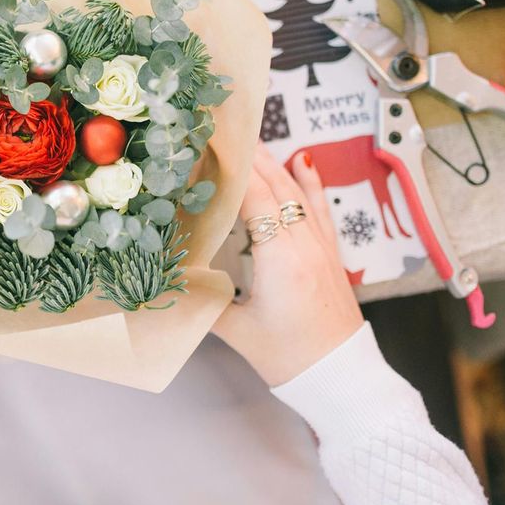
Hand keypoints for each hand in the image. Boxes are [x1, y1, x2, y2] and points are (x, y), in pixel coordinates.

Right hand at [213, 143, 363, 386]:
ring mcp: (321, 246)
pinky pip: (318, 206)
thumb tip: (164, 282)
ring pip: (296, 191)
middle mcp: (304, 244)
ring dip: (272, 161)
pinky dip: (308, 181)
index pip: (255, 198)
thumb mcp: (237, 331)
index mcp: (280, 258)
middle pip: (276, 185)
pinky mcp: (330, 254)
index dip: (232, 169)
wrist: (340, 376)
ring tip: (250, 136)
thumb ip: (202, 302)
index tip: (209, 145)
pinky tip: (302, 161)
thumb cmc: (290, 357)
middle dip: (249, 154)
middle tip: (223, 128)